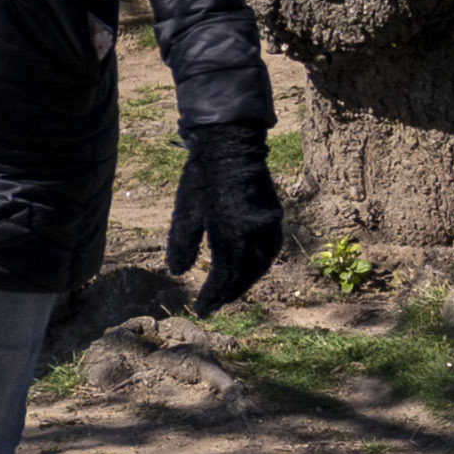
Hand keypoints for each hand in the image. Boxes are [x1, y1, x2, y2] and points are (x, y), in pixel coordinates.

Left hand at [164, 119, 285, 314]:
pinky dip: (259, 266)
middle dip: (229, 293)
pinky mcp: (276, 218)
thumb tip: (177, 273)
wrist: (232, 144)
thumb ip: (182, 243)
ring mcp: (269, 226)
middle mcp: (255, 234)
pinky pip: (271, 251)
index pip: (225, 275)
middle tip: (213, 306)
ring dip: (245, 283)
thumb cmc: (202, 176)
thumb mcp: (185, 210)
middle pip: (245, 275)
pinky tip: (249, 270)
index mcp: (231, 233)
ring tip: (228, 293)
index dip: (213, 295)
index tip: (202, 310)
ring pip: (262, 266)